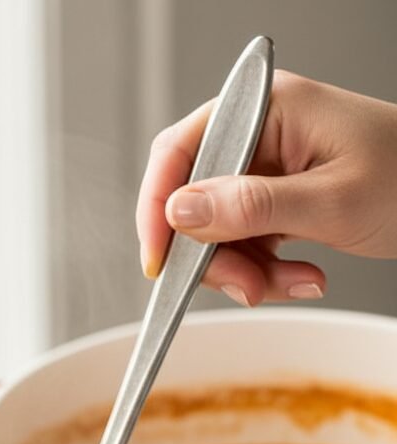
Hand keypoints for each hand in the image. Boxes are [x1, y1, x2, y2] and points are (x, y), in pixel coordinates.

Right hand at [136, 70, 396, 305]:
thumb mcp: (330, 201)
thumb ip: (251, 207)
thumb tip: (180, 213)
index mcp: (267, 109)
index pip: (181, 150)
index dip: (160, 207)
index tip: (160, 261)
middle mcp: (260, 133)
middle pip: (194, 199)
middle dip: (215, 255)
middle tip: (246, 288)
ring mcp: (268, 165)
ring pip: (218, 230)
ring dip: (246, 271)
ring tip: (294, 282)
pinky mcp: (277, 196)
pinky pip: (245, 241)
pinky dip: (265, 270)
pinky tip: (302, 276)